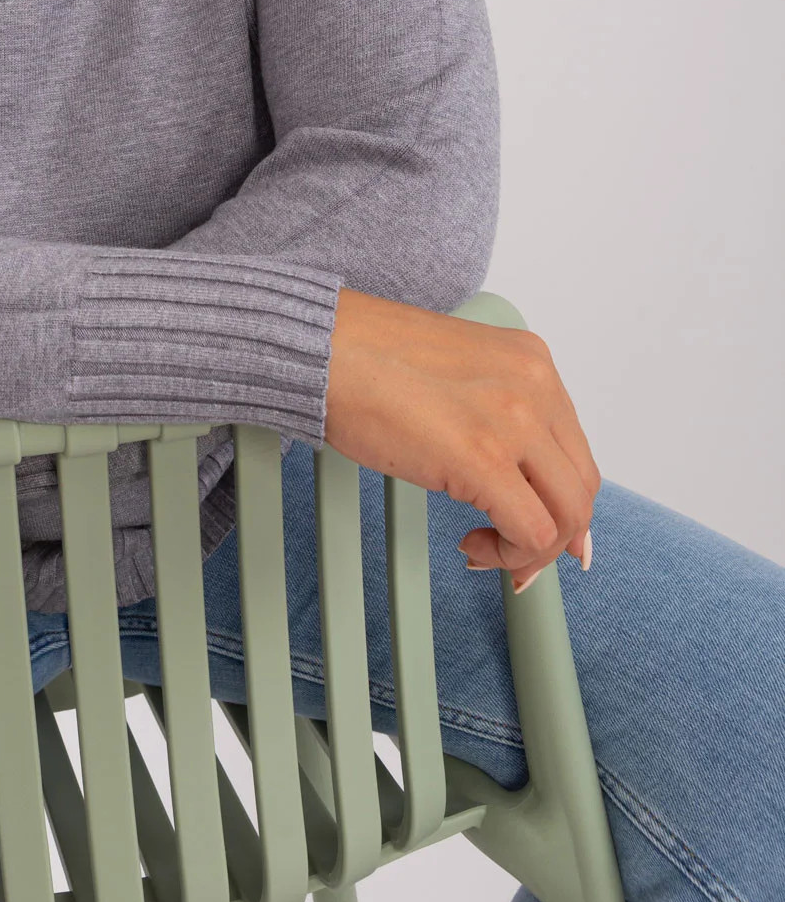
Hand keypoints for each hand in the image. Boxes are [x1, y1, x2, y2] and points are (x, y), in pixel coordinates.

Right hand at [323, 287, 599, 590]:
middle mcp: (536, 386)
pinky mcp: (484, 458)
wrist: (321, 346)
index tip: (538, 531)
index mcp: (531, 361)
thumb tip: (510, 474)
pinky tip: (468, 544)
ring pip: (567, 516)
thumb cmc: (363, 357)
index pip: (573, 448)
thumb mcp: (454, 371)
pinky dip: (509, 556)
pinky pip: (531, 533)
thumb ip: (491, 409)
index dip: (557, 501)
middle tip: (511, 556)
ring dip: (530, 551)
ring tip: (483, 550)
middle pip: (579, 486)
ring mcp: (516, 420)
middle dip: (553, 536)